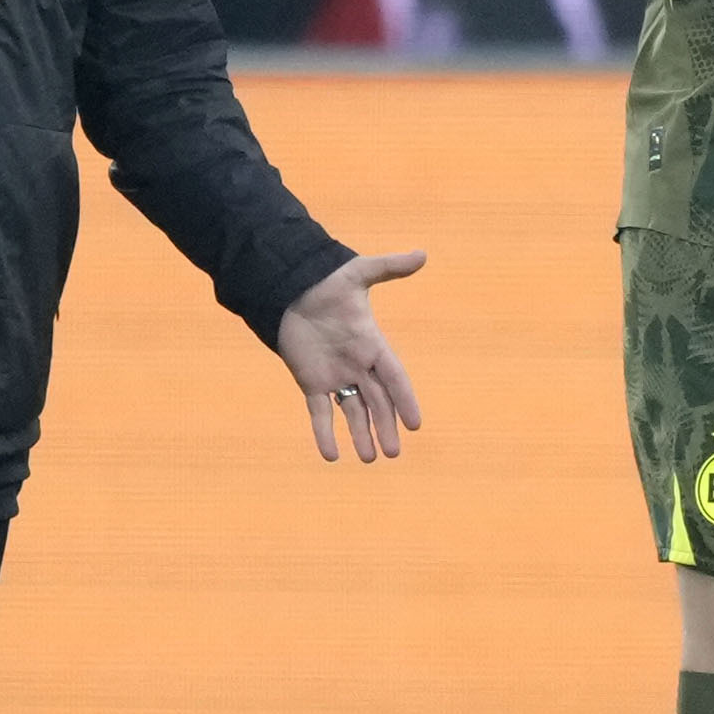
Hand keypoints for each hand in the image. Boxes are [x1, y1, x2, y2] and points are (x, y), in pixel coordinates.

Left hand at [272, 250, 426, 461]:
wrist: (291, 289)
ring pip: (352, 412)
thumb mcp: (358, 273)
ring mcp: (335, 376)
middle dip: (385, 426)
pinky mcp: (311, 382)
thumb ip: (388, 267)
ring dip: (360, 435)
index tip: (415, 423)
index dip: (404, 399)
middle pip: (376, 401)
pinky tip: (331, 455)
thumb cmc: (327, 282)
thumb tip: (422, 254)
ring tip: (369, 459)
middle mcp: (358, 365)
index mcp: (372, 344)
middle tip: (393, 452)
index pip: (394, 376)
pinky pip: (319, 412)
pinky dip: (324, 433)